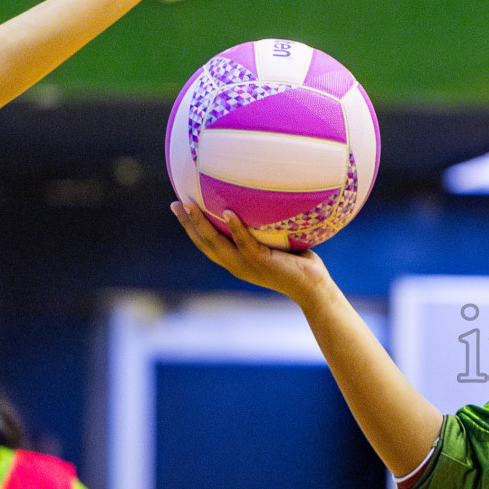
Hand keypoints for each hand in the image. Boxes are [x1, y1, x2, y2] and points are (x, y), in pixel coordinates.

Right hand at [172, 202, 331, 305]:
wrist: (313, 287)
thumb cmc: (297, 263)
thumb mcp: (273, 244)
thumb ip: (262, 229)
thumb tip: (260, 200)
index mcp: (236, 262)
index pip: (206, 244)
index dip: (191, 228)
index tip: (179, 208)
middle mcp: (236, 265)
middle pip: (204, 243)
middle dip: (188, 224)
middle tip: (175, 203)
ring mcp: (247, 264)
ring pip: (217, 243)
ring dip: (201, 224)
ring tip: (191, 205)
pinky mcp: (262, 262)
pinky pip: (245, 242)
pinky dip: (235, 228)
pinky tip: (226, 212)